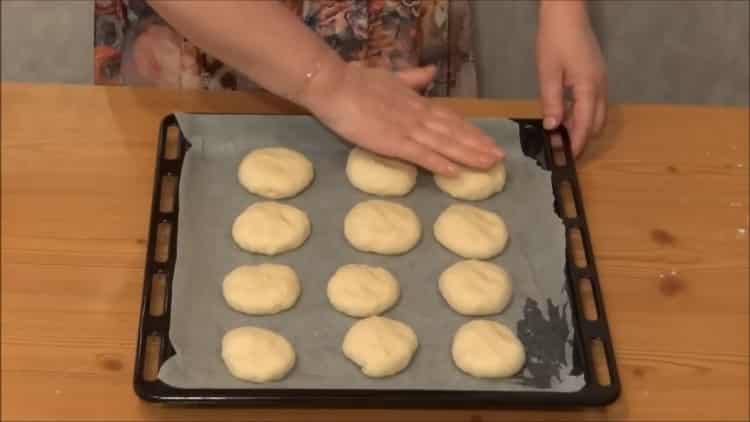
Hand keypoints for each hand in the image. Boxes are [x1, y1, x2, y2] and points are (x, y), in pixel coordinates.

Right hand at [299, 62, 502, 174]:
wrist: (334, 85)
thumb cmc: (355, 81)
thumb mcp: (390, 76)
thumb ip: (412, 78)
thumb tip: (430, 72)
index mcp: (416, 102)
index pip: (450, 118)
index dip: (470, 130)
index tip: (487, 139)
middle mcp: (418, 116)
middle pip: (454, 132)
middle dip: (478, 145)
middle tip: (499, 157)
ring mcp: (407, 129)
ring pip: (445, 144)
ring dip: (469, 155)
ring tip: (489, 165)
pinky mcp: (393, 142)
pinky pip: (421, 155)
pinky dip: (440, 163)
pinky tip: (456, 173)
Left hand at [536, 2, 606, 155]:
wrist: (567, 14)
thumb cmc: (555, 41)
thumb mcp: (548, 73)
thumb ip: (552, 102)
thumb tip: (553, 127)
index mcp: (589, 88)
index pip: (585, 126)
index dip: (576, 144)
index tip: (565, 158)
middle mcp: (601, 87)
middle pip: (596, 123)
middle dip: (581, 138)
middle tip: (560, 147)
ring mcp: (601, 81)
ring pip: (597, 114)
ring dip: (582, 126)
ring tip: (560, 133)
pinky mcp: (597, 75)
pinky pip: (594, 102)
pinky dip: (582, 113)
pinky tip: (565, 114)